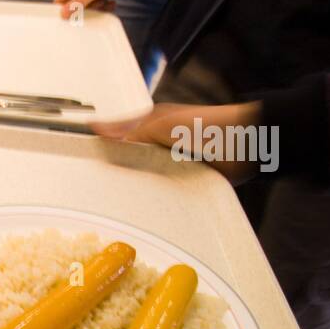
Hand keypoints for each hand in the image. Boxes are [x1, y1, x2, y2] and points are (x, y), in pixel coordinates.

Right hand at [54, 0, 114, 17]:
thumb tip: (62, 14)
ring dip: (97, 7)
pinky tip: (111, 3)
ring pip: (86, 5)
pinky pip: (93, 1)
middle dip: (88, 8)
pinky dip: (103, 5)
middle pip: (74, 5)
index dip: (66, 11)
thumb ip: (78, 3)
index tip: (77, 16)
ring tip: (107, 2)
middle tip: (99, 4)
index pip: (60, 2)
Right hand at [91, 101, 262, 182]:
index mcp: (151, 124)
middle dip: (114, 169)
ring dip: (135, 184)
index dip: (100, 145)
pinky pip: (161, 189)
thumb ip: (131, 131)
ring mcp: (170, 162)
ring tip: (110, 199)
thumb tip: (97, 129)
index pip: (117, 135)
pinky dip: (153, 195)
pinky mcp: (183, 180)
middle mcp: (158, 143)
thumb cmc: (209, 125)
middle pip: (128, 158)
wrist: (250, 144)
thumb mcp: (164, 124)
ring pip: (143, 175)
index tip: (80, 158)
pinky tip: (140, 204)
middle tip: (91, 185)